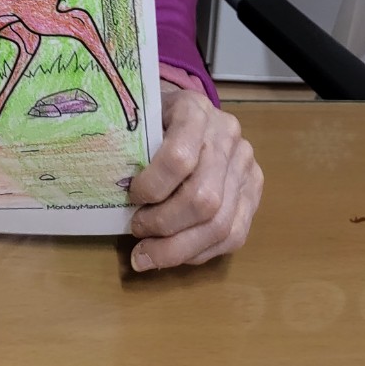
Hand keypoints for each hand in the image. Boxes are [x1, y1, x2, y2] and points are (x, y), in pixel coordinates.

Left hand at [128, 88, 262, 269]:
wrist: (191, 110)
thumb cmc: (156, 117)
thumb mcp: (140, 118)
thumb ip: (131, 147)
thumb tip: (110, 192)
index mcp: (194, 110)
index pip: (179, 159)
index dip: (153, 187)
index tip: (131, 197)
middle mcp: (227, 136)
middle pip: (203, 199)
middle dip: (164, 225)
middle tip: (136, 230)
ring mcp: (246, 165)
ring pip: (221, 225)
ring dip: (179, 249)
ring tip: (148, 254)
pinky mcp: (254, 191)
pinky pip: (234, 236)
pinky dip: (199, 253)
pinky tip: (174, 255)